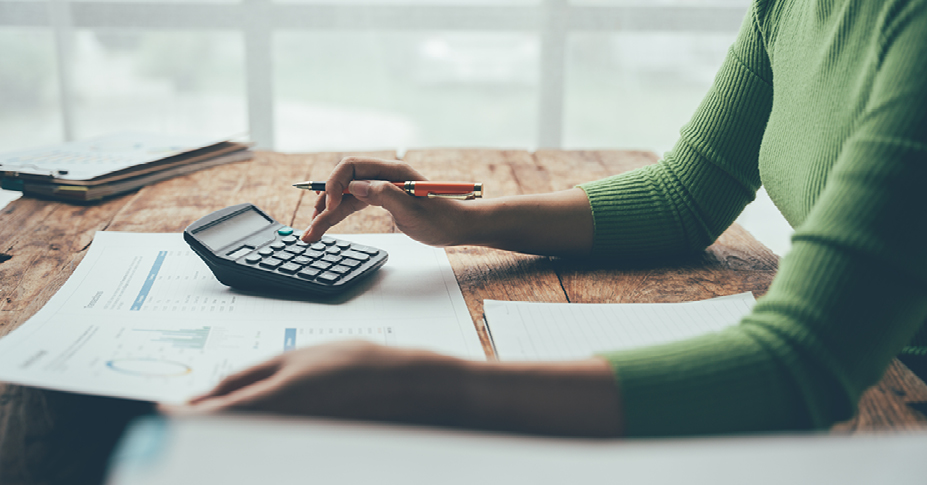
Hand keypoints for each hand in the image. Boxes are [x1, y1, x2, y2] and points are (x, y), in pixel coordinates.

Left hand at [164, 341, 466, 424]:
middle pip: (219, 436)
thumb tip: (203, 397)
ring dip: (226, 431)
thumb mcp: (292, 357)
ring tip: (223, 415)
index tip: (157, 415)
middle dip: (198, 429)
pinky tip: (259, 420)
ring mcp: (289, 440)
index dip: (174, 420)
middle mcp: (273, 428)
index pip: (204, 420)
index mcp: (265, 403)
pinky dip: (252, 433)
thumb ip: (244, 378)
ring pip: (241, 440)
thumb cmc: (350, 364)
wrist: (401, 386)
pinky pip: (264, 443)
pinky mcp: (302, 445)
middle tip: (186, 420)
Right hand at [301, 157, 470, 246]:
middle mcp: (383, 176)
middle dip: (324, 202)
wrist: (458, 227)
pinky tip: (326, 224)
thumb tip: (355, 187)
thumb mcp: (413, 209)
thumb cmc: (442, 218)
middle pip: (344, 182)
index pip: (351, 167)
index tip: (332, 208)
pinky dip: (339, 215)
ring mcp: (381, 188)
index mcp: (392, 171)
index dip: (336, 185)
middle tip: (311, 226)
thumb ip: (385, 195)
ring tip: (311, 232)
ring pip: (346, 196)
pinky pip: (354, 204)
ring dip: (327, 213)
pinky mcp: (381, 200)